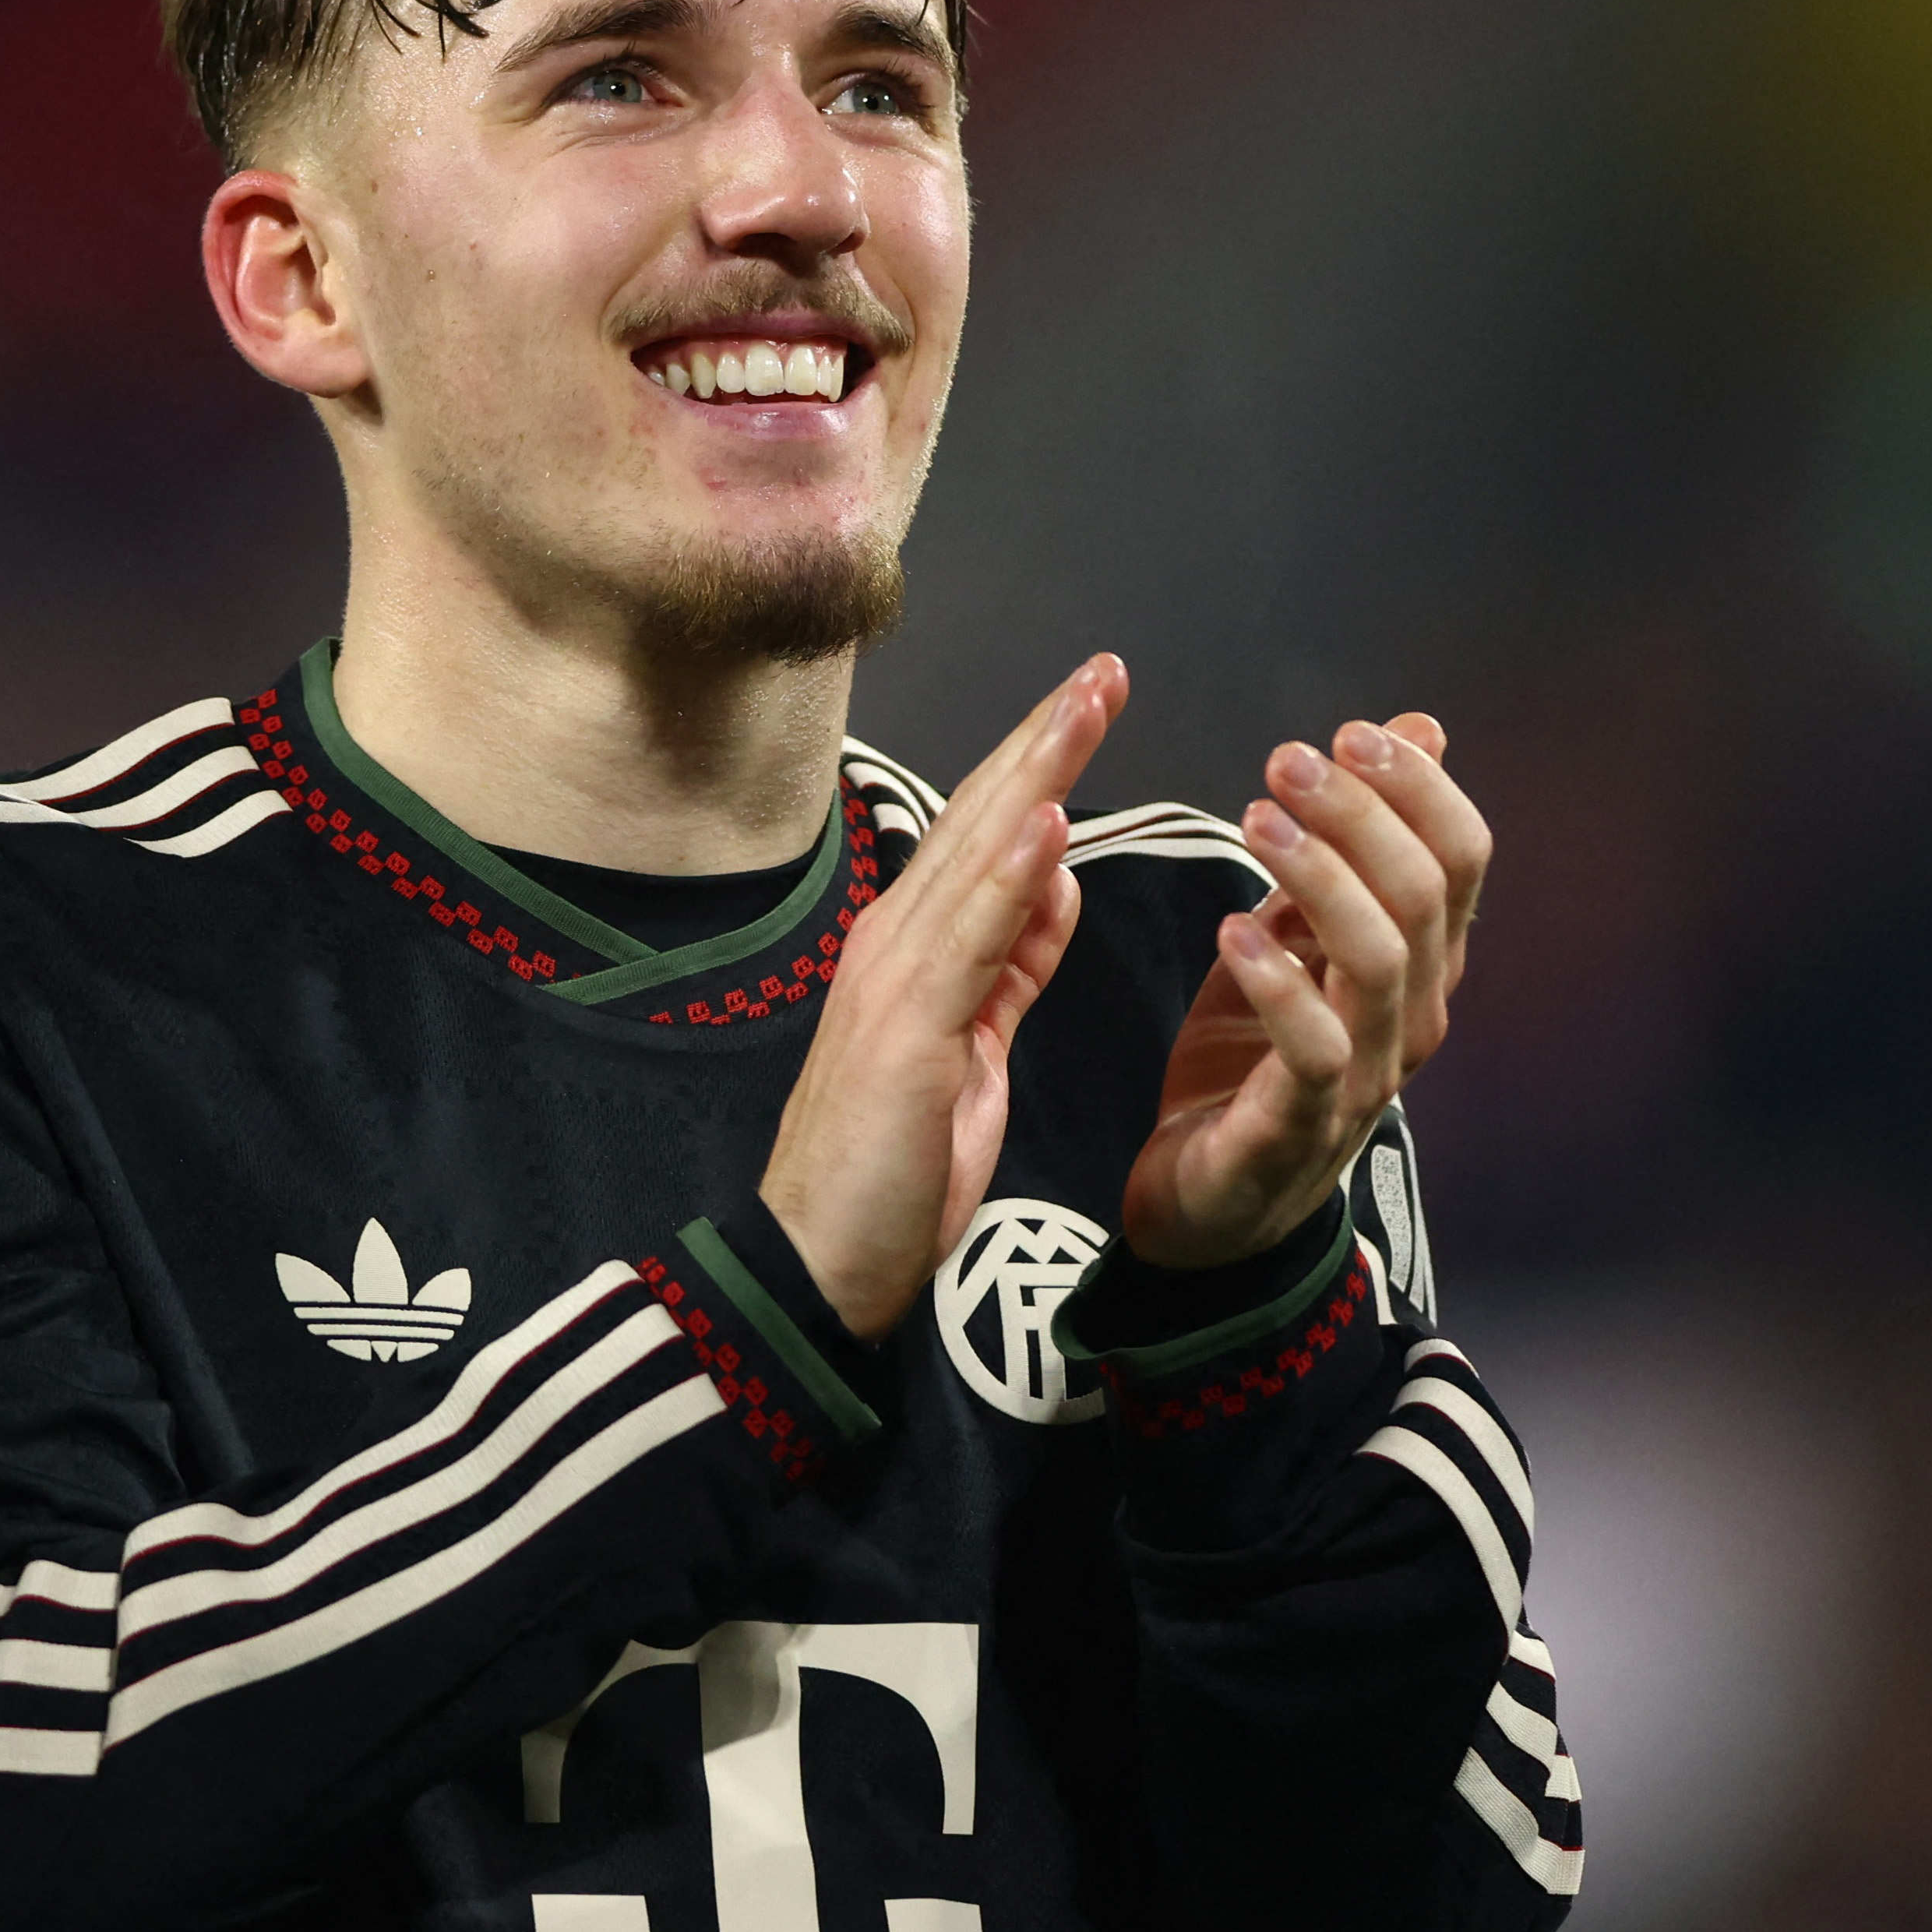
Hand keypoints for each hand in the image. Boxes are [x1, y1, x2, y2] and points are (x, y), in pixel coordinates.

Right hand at [760, 656, 1125, 1332]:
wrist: (823, 1263)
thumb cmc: (892, 1167)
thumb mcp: (974, 1050)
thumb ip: (1011, 965)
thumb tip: (1057, 882)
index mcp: (916, 948)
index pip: (990, 833)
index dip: (1043, 760)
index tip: (1095, 698)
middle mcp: (897, 942)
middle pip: (983, 819)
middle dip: (1047, 738)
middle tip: (1108, 668)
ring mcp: (895, 980)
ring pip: (977, 855)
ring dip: (1038, 774)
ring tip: (1089, 704)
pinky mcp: (905, 1030)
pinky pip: (969, 940)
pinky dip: (1009, 875)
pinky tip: (1049, 820)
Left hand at [1122, 712, 1487, 1271]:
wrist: (1210, 1200)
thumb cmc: (1257, 1057)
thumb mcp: (1301, 929)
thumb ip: (1356, 843)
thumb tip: (1419, 731)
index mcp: (1421, 962)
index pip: (1462, 858)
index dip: (1418, 788)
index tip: (1349, 733)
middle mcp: (1414, 1016)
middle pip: (1421, 895)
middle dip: (1359, 814)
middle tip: (1286, 760)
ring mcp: (1368, 1077)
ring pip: (1380, 960)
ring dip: (1320, 875)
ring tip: (1254, 819)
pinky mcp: (1301, 1127)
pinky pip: (1317, 1049)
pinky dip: (1279, 983)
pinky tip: (1233, 929)